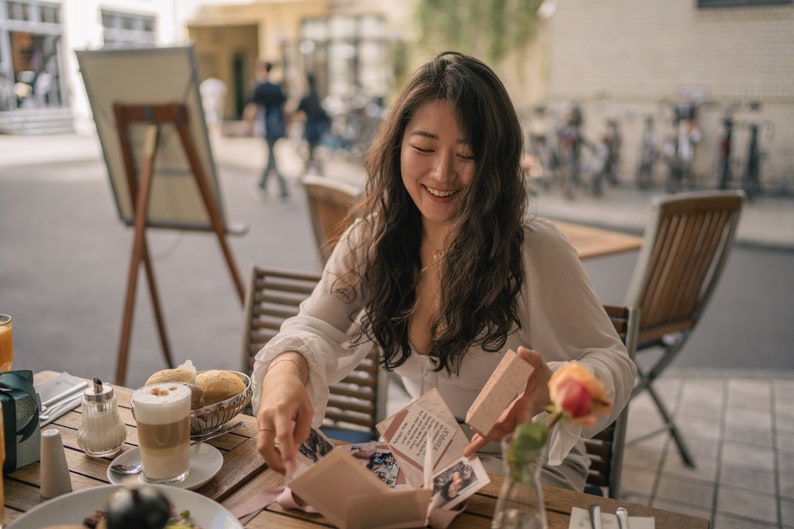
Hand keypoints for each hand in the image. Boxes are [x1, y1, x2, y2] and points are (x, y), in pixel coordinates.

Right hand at [256, 356, 312, 472]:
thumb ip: (304, 428)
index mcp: (281, 409)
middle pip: (264, 445)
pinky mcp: (259, 424)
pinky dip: (271, 451)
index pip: (284, 435)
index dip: (287, 453)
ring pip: (261, 446)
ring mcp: (260, 420)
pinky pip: (263, 441)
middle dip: (273, 462)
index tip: (291, 468)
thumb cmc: (295, 392)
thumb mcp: (307, 407)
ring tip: (286, 466)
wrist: (278, 379)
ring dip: (272, 459)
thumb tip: (297, 446)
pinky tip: (281, 456)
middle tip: (286, 472)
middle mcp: (267, 416)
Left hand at [463, 346, 551, 456]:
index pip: (525, 419)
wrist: (551, 390)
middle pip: (506, 431)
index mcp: (529, 405)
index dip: (520, 431)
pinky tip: (474, 440)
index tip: (513, 441)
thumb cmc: (545, 379)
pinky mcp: (510, 418)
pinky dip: (486, 436)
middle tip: (476, 430)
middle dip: (491, 433)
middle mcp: (521, 415)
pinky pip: (497, 429)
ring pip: (499, 434)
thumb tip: (521, 352)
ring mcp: (515, 419)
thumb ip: (532, 357)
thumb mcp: (540, 365)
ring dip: (485, 440)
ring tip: (469, 450)